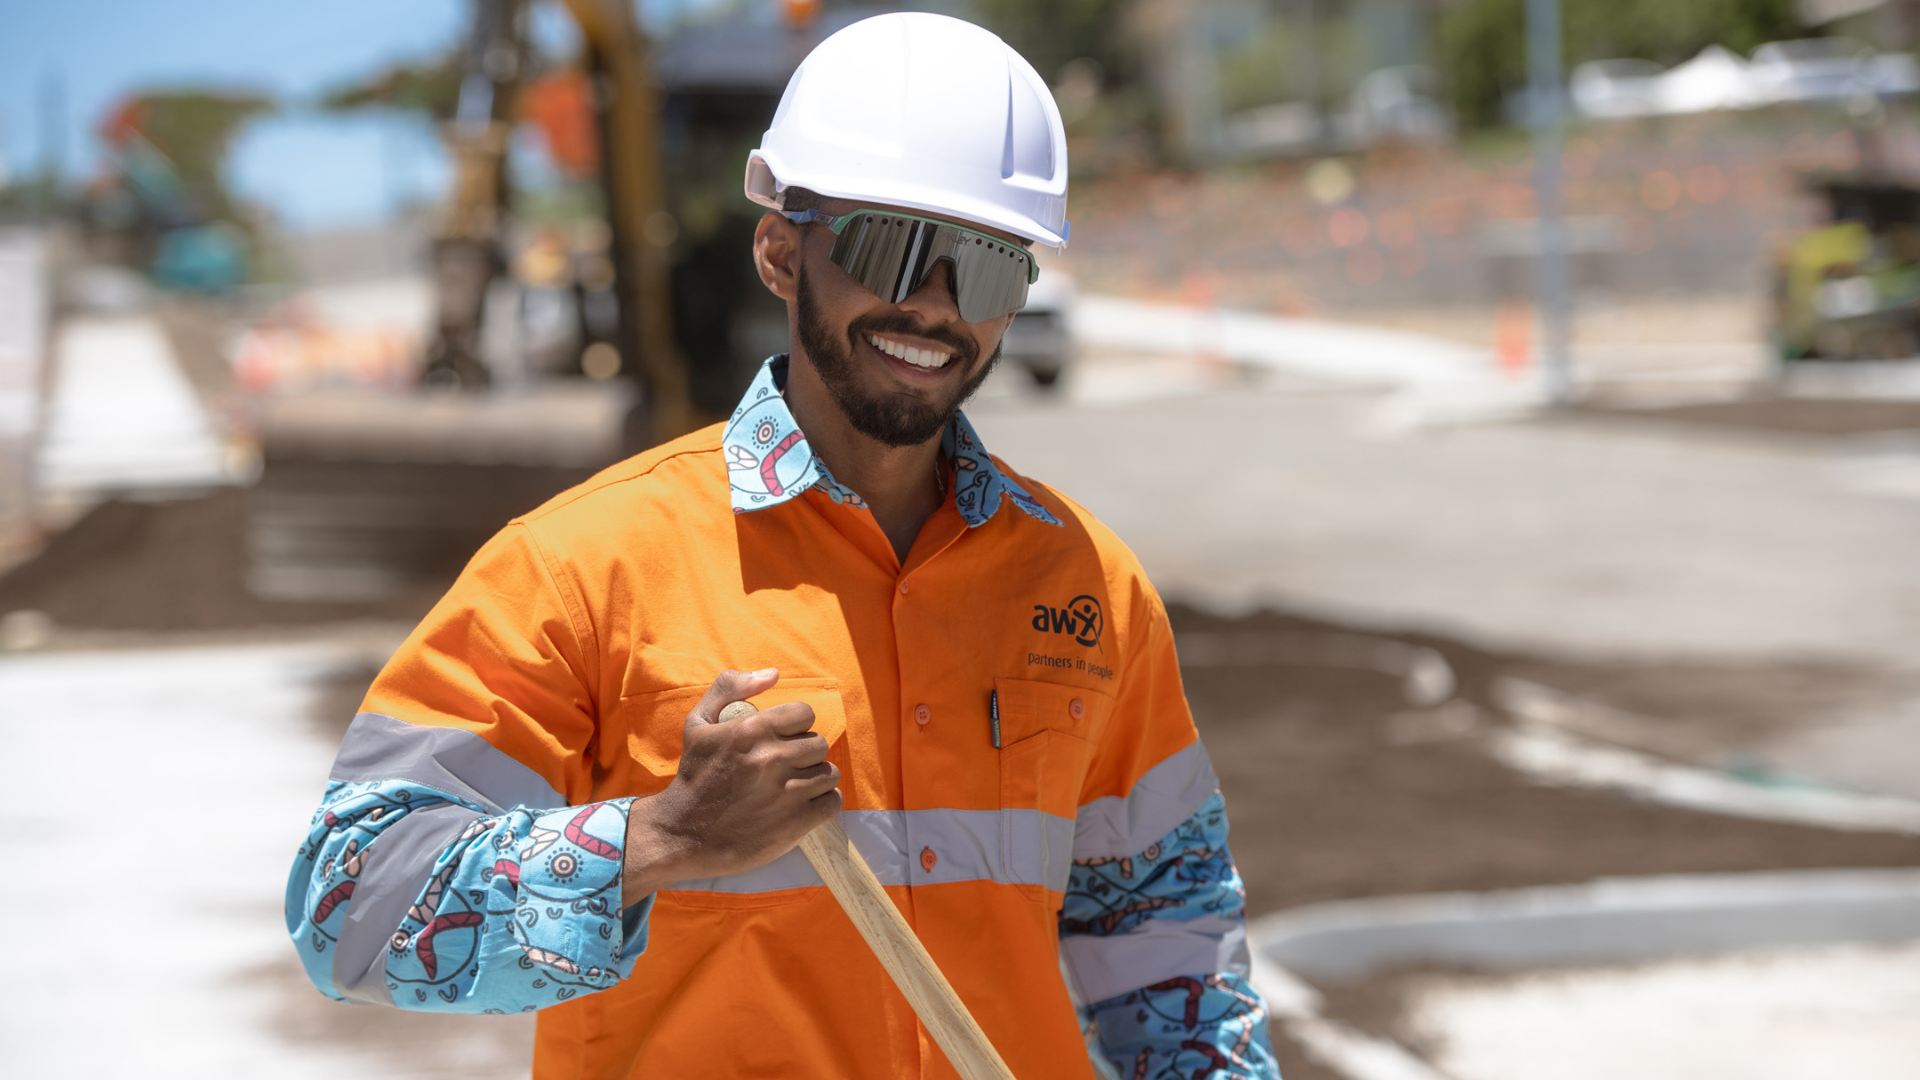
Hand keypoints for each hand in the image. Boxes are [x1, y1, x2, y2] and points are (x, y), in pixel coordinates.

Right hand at [622, 668, 840, 898]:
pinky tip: (802, 806)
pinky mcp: (795, 823)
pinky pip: (832, 802)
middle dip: (805, 754)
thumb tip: (772, 674)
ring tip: (794, 788)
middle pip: (820, 744)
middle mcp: (772, 759)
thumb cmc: (694, 777)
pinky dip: (822, 804)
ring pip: (829, 773)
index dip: (796, 726)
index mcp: (752, 730)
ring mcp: (786, 792)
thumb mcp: (698, 723)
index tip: (783, 740)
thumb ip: (730, 687)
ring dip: (815, 779)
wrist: (683, 834)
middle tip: (786, 767)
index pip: (805, 714)